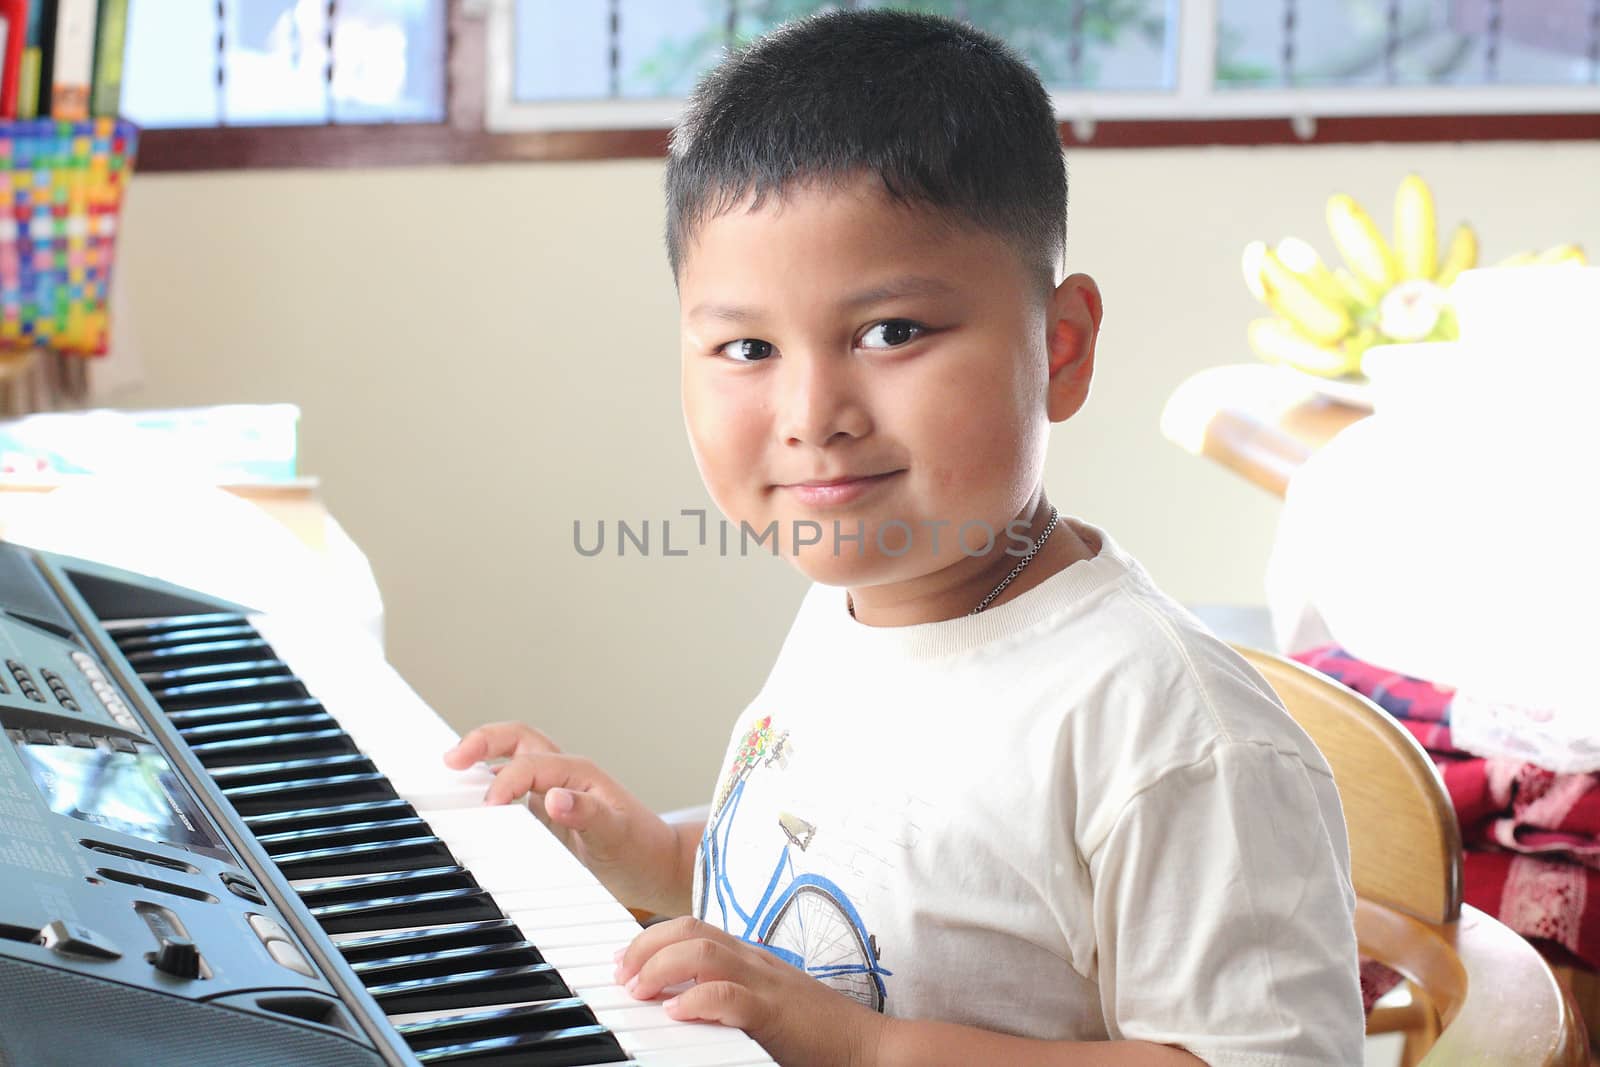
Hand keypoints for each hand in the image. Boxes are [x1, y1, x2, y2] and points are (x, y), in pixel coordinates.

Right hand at [442, 723, 690, 914]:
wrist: (656, 867)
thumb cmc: (642, 849)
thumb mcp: (618, 835)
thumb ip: (589, 815)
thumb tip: (556, 798)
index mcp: (579, 774)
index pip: (530, 765)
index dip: (506, 781)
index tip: (490, 806)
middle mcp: (565, 776)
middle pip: (518, 740)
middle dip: (484, 742)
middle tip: (452, 759)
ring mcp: (555, 791)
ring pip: (514, 758)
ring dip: (484, 757)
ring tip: (453, 768)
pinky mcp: (548, 812)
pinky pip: (514, 788)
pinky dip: (490, 785)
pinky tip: (474, 800)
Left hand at [614, 916, 886, 1066]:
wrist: (867, 1046)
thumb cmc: (817, 1032)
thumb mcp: (764, 1003)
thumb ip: (728, 995)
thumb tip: (678, 1001)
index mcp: (751, 958)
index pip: (694, 928)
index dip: (652, 939)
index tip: (624, 962)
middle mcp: (755, 961)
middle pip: (690, 930)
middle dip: (646, 945)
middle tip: (622, 975)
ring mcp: (766, 983)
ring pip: (704, 951)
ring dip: (661, 966)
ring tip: (639, 990)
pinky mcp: (776, 1013)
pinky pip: (729, 995)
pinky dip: (698, 1000)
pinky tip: (677, 1011)